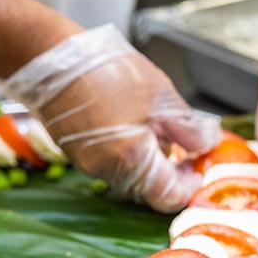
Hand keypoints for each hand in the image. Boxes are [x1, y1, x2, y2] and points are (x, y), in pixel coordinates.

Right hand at [3, 24, 220, 212]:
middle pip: (149, 188)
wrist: (51, 61)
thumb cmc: (104, 73)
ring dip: (149, 158)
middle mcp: (109, 172)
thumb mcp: (161, 96)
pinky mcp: (77, 153)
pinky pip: (111, 162)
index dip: (190, 184)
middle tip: (187, 142)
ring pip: (130, 174)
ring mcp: (89, 165)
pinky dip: (127, 149)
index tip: (199, 164)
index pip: (170, 197)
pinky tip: (130, 119)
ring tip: (156, 123)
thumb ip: (189, 128)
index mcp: (133, 162)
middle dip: (171, 169)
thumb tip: (207, 144)